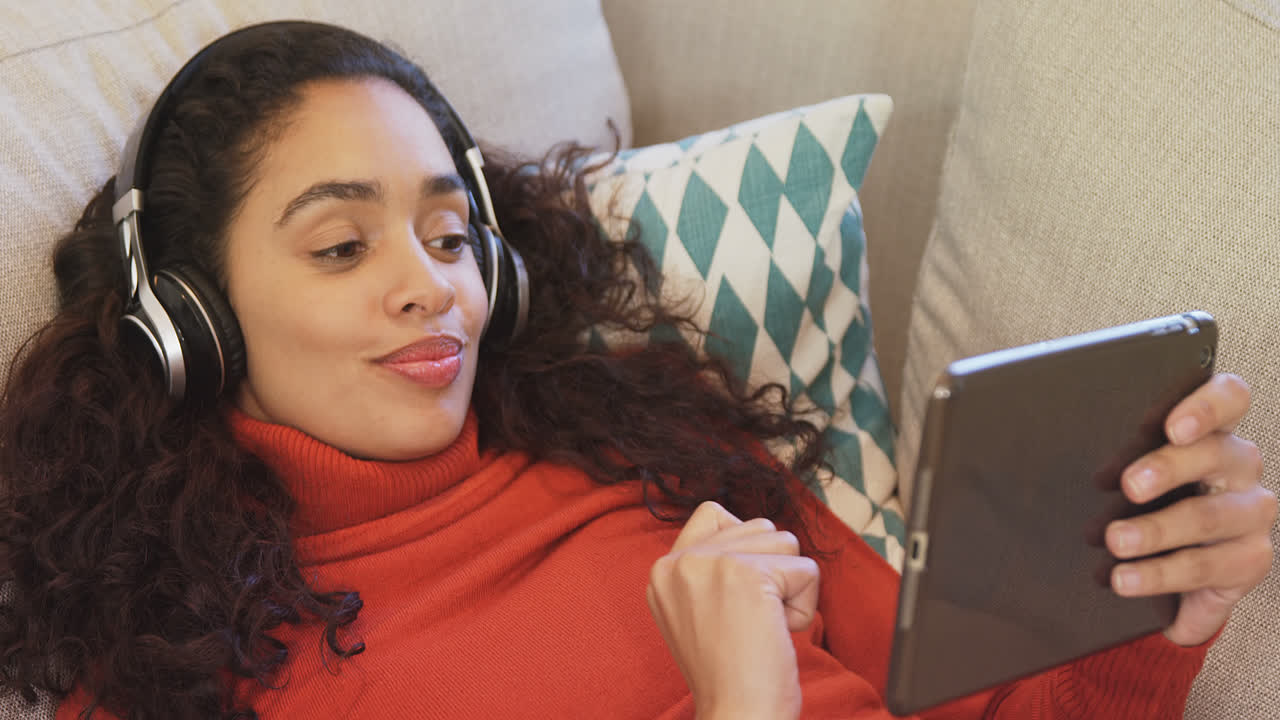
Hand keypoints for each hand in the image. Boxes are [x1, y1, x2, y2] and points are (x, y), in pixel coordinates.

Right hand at [646, 501, 818, 719]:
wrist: (735, 715)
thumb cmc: (728, 673)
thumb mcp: (695, 610)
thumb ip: (710, 567)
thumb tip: (759, 531)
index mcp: (663, 570)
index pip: (713, 514)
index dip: (743, 552)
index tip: (735, 601)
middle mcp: (679, 560)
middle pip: (758, 526)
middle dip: (770, 572)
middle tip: (747, 621)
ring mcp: (710, 563)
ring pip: (785, 542)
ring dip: (788, 587)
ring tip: (762, 625)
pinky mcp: (746, 574)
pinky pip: (807, 570)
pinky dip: (804, 607)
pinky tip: (776, 634)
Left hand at [1105, 373, 1276, 645]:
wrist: (1164, 573)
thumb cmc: (1139, 502)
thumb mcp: (1127, 473)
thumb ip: (1114, 456)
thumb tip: (1061, 451)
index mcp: (1211, 431)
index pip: (1229, 398)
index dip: (1207, 406)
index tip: (1173, 425)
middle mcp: (1239, 466)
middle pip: (1215, 454)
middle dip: (1168, 467)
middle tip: (1128, 485)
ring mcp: (1250, 513)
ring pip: (1207, 516)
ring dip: (1155, 530)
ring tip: (1116, 541)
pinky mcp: (1249, 560)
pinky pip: (1203, 566)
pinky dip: (1159, 574)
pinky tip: (1126, 579)